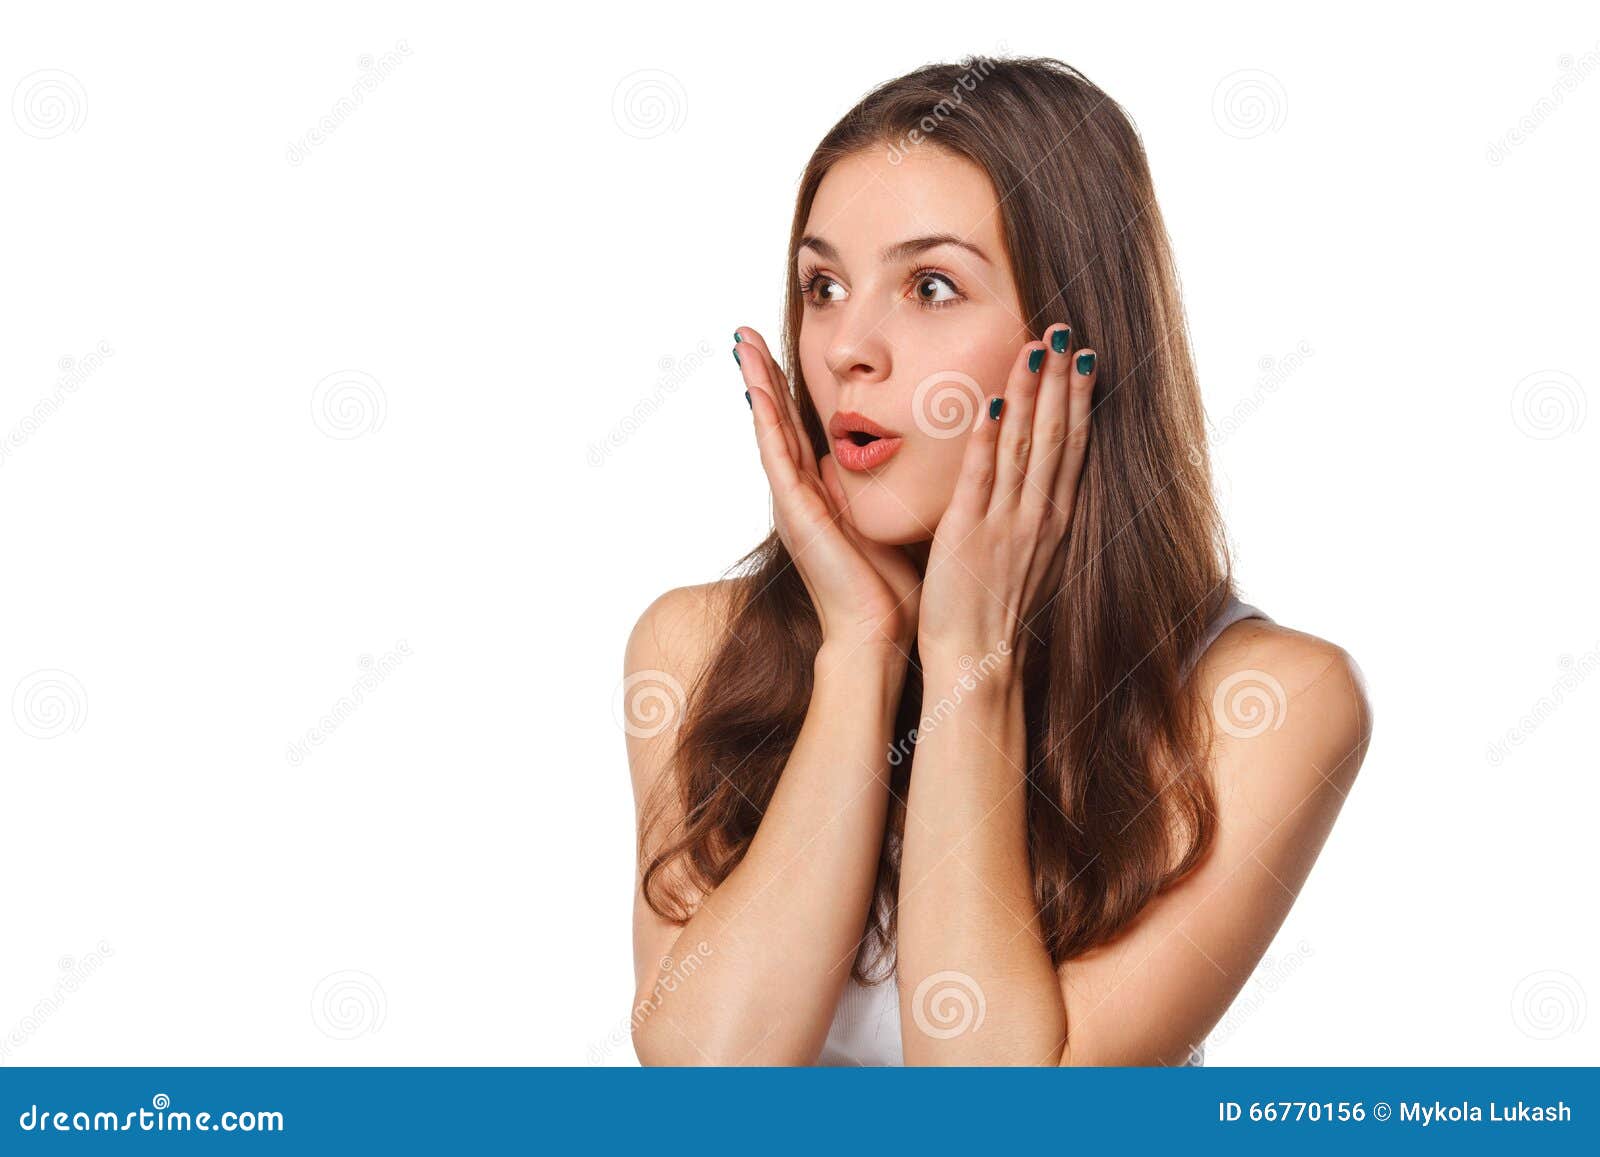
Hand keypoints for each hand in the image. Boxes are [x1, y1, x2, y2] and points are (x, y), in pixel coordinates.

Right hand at [734, 328, 921, 656]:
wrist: (879, 632)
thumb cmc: (889, 585)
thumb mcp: (883, 518)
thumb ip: (881, 488)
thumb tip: (898, 453)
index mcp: (820, 493)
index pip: (799, 429)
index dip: (787, 389)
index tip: (777, 347)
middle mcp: (800, 494)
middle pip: (776, 421)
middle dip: (761, 375)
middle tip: (744, 332)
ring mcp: (793, 503)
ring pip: (769, 431)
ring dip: (755, 386)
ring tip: (741, 345)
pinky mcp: (796, 514)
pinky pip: (776, 459)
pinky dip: (765, 423)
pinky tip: (755, 392)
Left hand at [917, 322, 1096, 670]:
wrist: (979, 663)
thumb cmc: (997, 615)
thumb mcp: (1028, 558)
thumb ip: (1031, 517)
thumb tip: (1034, 485)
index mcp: (1053, 519)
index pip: (1071, 446)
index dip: (1078, 398)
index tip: (1083, 356)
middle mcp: (1038, 515)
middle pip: (1056, 434)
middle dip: (1063, 379)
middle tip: (1066, 329)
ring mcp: (1006, 523)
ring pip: (1025, 445)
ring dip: (1033, 391)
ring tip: (1038, 345)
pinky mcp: (969, 533)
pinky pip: (981, 476)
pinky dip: (988, 436)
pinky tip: (994, 399)